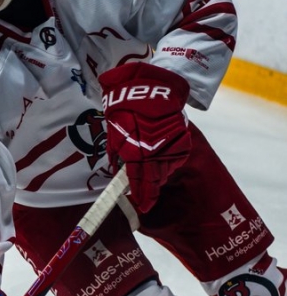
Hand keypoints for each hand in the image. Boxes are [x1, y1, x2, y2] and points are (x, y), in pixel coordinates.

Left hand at [98, 62, 191, 213]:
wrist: (150, 90)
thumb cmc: (126, 109)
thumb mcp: (114, 132)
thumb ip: (115, 152)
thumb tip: (115, 168)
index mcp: (136, 154)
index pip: (139, 181)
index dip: (141, 196)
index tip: (141, 206)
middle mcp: (155, 154)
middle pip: (155, 180)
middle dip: (150, 191)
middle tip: (146, 201)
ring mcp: (170, 148)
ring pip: (165, 171)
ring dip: (158, 178)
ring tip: (151, 184)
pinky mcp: (181, 141)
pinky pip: (174, 159)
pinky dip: (167, 164)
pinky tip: (161, 166)